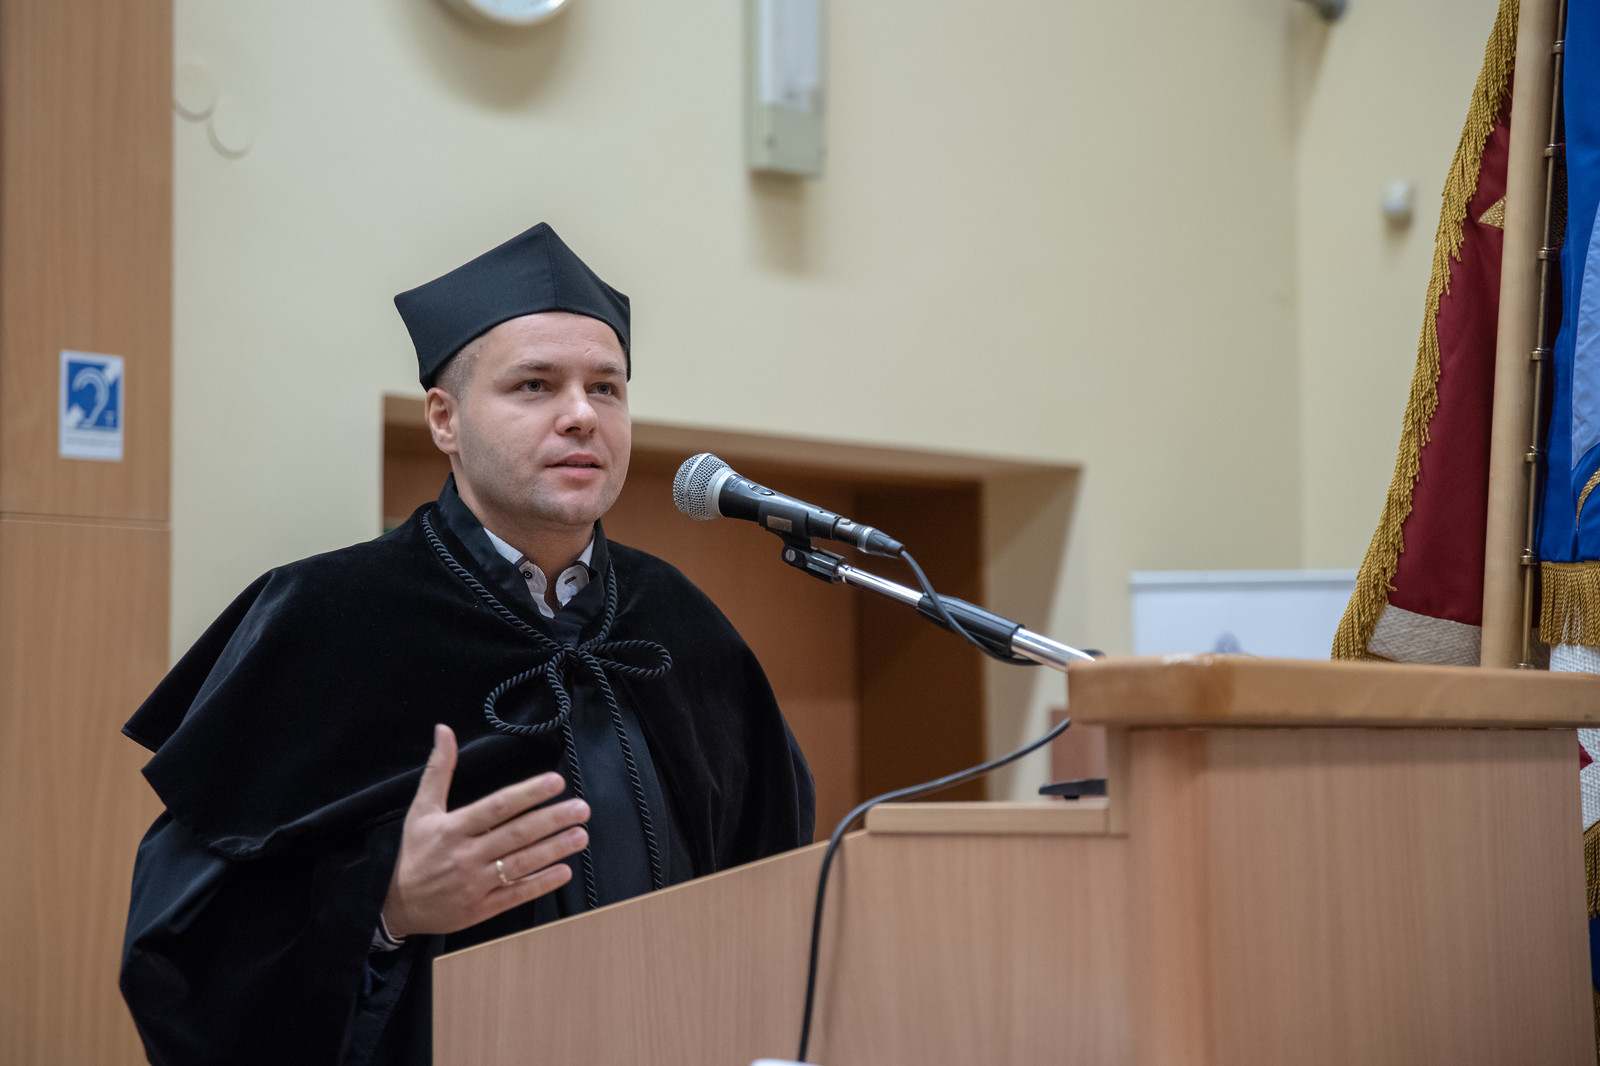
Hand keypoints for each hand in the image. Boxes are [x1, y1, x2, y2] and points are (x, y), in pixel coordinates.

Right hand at [380, 724, 588, 937]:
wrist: (395, 904)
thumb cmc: (414, 852)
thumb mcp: (421, 809)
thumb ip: (438, 769)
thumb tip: (443, 730)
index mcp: (453, 828)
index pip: (497, 806)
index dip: (528, 793)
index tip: (556, 782)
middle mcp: (466, 855)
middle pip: (517, 834)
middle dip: (552, 820)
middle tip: (581, 809)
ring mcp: (475, 884)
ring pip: (521, 864)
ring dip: (554, 849)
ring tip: (580, 835)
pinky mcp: (480, 909)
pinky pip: (516, 894)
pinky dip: (541, 883)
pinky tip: (563, 871)